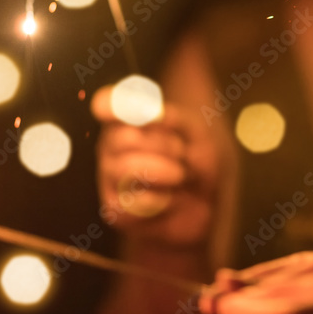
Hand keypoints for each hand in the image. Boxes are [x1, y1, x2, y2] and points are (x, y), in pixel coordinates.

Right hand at [92, 86, 219, 247]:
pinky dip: (163, 199)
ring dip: (165, 171)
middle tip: (182, 153)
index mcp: (127, 120)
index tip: (134, 108)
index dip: (114, 104)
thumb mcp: (195, 135)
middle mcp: (111, 146)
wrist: (205, 204)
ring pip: (127, 168)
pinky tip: (170, 198)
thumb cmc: (196, 161)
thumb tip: (154, 113)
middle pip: (123, 138)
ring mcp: (109, 178)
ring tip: (180, 175)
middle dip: (163, 145)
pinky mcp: (116, 210)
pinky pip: (135, 202)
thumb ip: (174, 119)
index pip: (106, 103)